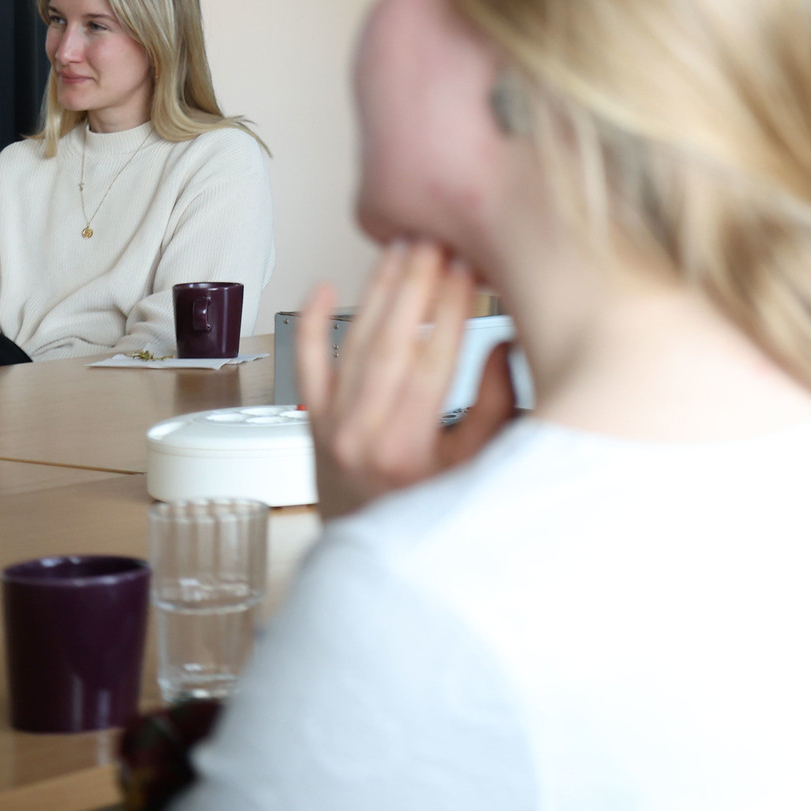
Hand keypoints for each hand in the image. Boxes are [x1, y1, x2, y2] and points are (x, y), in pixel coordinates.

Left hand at [297, 241, 518, 519]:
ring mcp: (329, 429)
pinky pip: (307, 367)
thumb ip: (493, 409)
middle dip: (414, 285)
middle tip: (434, 240)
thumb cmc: (434, 519)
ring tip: (400, 249)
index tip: (467, 268)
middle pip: (391, 342)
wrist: (376, 570)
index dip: (451, 309)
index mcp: (408, 449)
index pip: (432, 360)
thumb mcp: (479, 471)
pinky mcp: (312, 427)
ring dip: (378, 292)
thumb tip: (503, 345)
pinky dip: (312, 325)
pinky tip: (324, 287)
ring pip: (353, 345)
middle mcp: (361, 436)